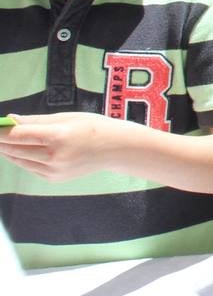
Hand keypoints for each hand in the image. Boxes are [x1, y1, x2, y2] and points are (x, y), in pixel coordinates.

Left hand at [0, 112, 124, 180]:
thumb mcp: (67, 117)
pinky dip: (22, 158)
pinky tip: (22, 150)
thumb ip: (36, 120)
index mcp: (58, 136)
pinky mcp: (54, 179)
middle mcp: (54, 156)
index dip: (0, 131)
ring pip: (19, 160)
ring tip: (3, 141)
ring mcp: (54, 170)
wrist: (117, 150)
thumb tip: (10, 119)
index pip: (18, 134)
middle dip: (0, 140)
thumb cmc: (94, 127)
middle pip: (14, 149)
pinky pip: (30, 167)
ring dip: (8, 150)